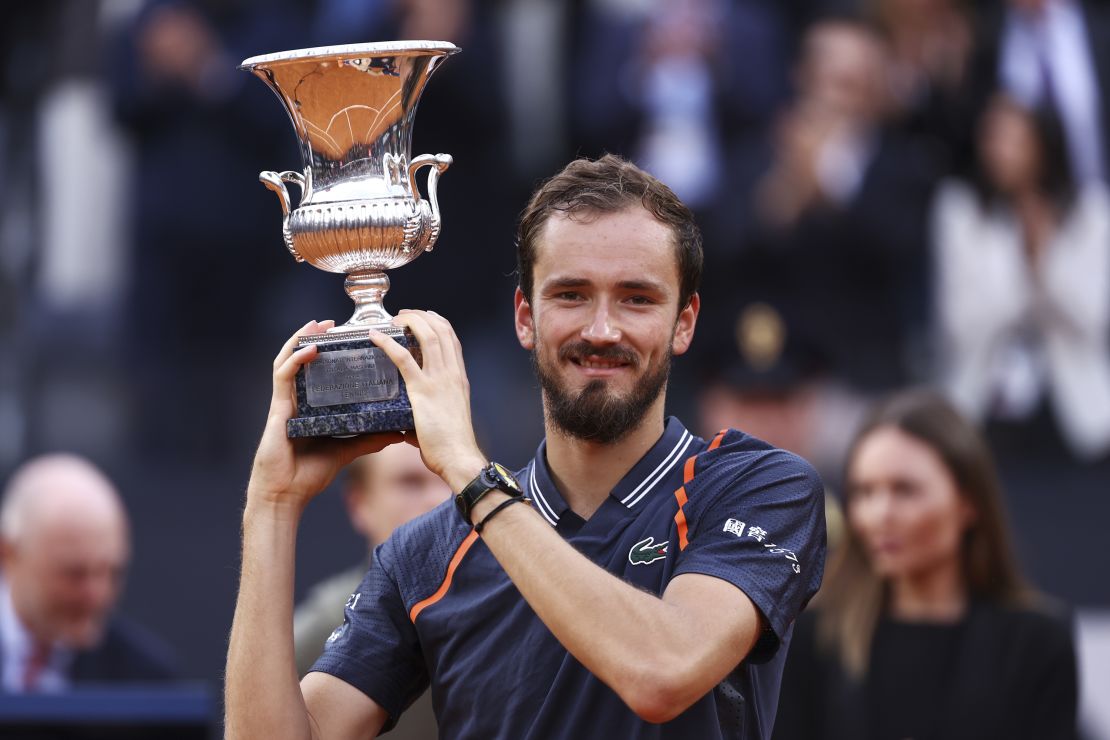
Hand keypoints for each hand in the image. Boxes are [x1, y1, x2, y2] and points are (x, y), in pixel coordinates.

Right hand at [247, 320, 403, 513]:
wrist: (286, 494)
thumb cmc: (309, 473)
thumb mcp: (347, 450)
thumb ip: (369, 439)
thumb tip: (398, 432)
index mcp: (312, 406)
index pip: (319, 371)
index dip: (330, 352)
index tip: (350, 337)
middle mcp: (297, 398)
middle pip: (303, 359)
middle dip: (315, 337)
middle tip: (334, 323)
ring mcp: (286, 401)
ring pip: (289, 359)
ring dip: (302, 338)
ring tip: (319, 324)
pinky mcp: (278, 408)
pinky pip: (283, 376)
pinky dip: (296, 359)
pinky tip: (310, 349)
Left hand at [367, 310, 486, 490]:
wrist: (459, 457)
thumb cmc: (452, 446)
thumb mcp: (445, 420)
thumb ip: (428, 415)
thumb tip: (406, 427)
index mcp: (459, 379)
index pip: (452, 340)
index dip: (438, 322)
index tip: (425, 316)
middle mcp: (452, 374)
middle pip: (441, 330)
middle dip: (422, 316)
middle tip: (404, 314)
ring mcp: (439, 380)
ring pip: (427, 336)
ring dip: (410, 321)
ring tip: (394, 319)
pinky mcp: (423, 391)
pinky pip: (403, 359)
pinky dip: (388, 343)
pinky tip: (375, 336)